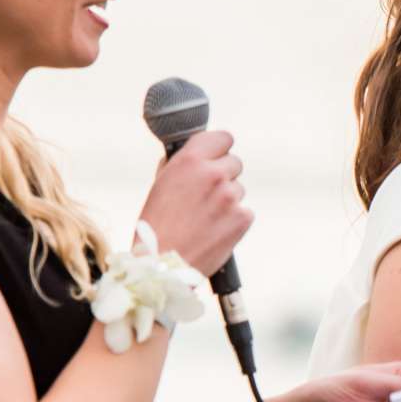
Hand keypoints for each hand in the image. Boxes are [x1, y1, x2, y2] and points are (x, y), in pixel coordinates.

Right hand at [138, 131, 250, 276]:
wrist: (163, 264)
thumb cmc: (156, 224)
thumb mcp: (161, 183)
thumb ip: (183, 164)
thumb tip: (197, 152)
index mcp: (190, 160)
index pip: (224, 138)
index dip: (220, 148)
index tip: (217, 156)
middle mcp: (214, 174)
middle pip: (235, 163)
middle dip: (224, 175)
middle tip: (207, 194)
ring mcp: (231, 197)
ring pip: (239, 189)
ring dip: (227, 200)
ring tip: (204, 218)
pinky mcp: (242, 218)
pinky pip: (244, 211)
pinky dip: (233, 220)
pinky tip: (214, 230)